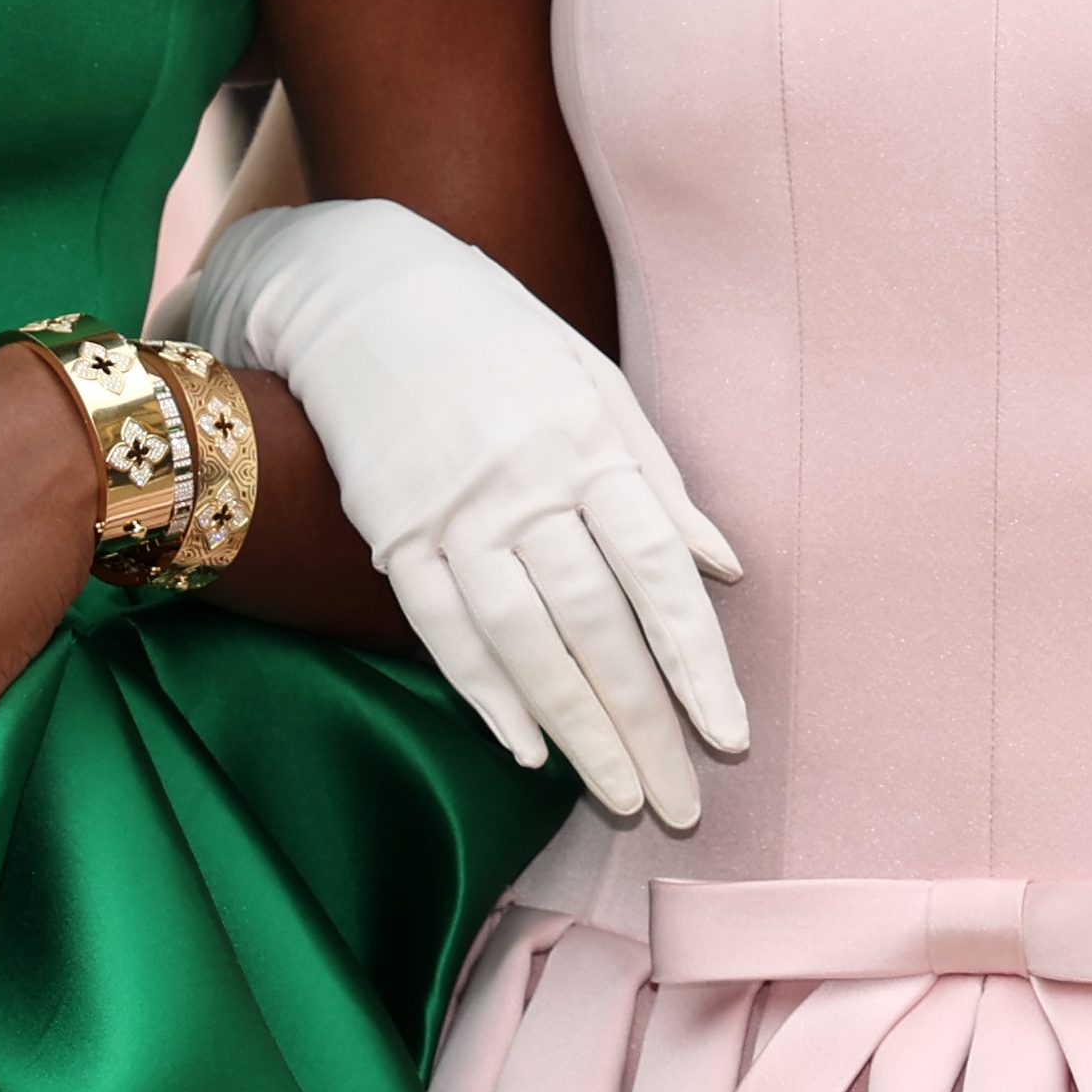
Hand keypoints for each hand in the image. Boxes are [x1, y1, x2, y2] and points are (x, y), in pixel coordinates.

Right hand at [186, 200, 747, 826]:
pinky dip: (483, 690)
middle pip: (596, 624)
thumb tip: (726, 569)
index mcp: (589, 442)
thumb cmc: (499, 335)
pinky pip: (441, 626)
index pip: (657, 573)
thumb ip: (660, 481)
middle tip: (682, 803)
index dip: (697, 661)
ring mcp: (452, 510)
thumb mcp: (596, 381)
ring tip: (617, 794)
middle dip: (644, 722)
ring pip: (522, 639)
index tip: (729, 736)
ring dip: (574, 727)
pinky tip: (523, 748)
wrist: (362, 288)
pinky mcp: (392, 529)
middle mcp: (524, 483)